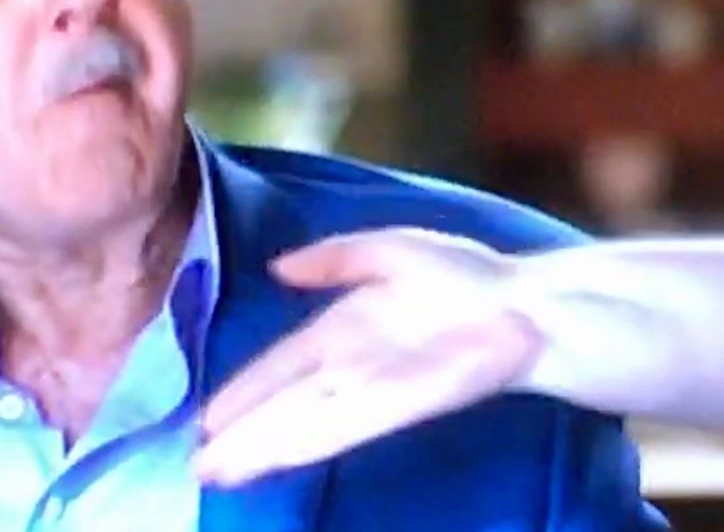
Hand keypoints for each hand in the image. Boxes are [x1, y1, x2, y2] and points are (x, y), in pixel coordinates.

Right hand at [191, 227, 542, 485]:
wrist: (526, 302)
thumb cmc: (470, 278)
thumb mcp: (391, 250)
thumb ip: (335, 258)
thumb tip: (279, 267)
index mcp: (345, 329)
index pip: (282, 365)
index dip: (245, 391)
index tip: (207, 420)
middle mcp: (354, 366)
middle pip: (285, 406)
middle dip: (241, 435)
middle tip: (197, 467)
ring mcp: (377, 388)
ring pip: (305, 424)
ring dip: (261, 448)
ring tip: (218, 474)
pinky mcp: (405, 403)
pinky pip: (346, 424)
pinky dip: (307, 439)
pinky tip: (276, 455)